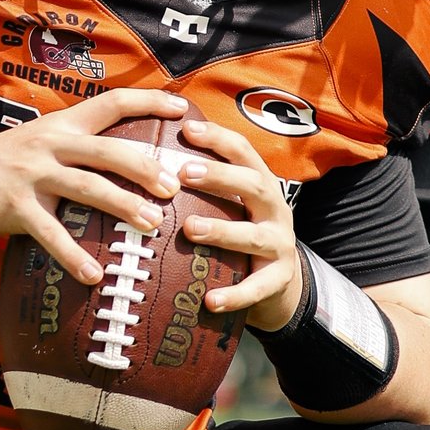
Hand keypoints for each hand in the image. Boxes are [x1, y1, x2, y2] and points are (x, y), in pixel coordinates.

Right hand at [0, 88, 188, 285]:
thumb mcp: (38, 141)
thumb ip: (75, 147)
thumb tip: (124, 160)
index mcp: (61, 124)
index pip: (111, 103)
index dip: (148, 102)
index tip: (182, 108)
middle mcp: (49, 143)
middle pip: (108, 150)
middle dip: (145, 167)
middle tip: (175, 186)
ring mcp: (31, 174)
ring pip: (87, 188)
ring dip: (123, 206)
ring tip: (151, 224)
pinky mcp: (14, 207)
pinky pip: (51, 234)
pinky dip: (74, 255)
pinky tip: (95, 274)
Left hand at [172, 118, 303, 332]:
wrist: (280, 282)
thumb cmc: (241, 232)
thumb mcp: (233, 204)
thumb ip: (205, 186)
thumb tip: (149, 157)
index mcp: (262, 184)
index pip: (244, 152)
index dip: (218, 138)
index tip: (187, 129)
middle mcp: (275, 209)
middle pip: (254, 185)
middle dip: (221, 177)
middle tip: (184, 173)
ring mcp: (280, 245)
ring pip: (254, 235)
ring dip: (222, 231)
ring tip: (190, 229)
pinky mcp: (279, 280)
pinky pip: (257, 288)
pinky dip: (235, 294)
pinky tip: (210, 300)